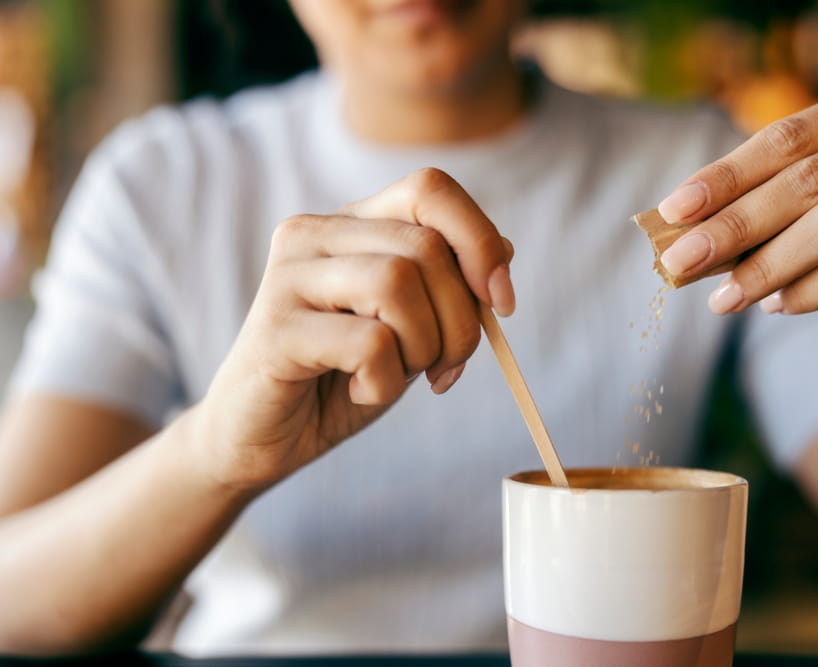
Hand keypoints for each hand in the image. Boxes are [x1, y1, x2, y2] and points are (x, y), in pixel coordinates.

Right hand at [193, 168, 514, 489]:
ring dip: (423, 348)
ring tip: (397, 377)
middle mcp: (314, 233)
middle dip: (461, 322)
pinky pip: (370, 342)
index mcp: (350, 223)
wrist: (264, 438)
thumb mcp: (412, 328)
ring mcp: (288, 275)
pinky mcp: (275, 328)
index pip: (429, 188)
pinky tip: (361, 391)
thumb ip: (450, 286)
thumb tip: (505, 249)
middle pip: (427, 246)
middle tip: (445, 369)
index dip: (478, 241)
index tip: (502, 303)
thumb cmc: (341, 378)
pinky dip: (386, 381)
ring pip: (398, 283)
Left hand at [657, 80, 817, 335]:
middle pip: (807, 180)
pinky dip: (810, 291)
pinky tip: (775, 305)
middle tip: (681, 262)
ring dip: (767, 266)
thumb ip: (768, 202)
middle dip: (734, 225)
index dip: (725, 174)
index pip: (787, 137)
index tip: (672, 210)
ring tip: (723, 298)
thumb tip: (687, 238)